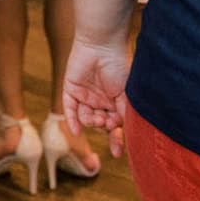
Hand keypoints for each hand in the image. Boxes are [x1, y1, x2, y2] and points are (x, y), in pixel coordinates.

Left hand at [62, 35, 132, 158]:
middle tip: (108, 122)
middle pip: (100, 124)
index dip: (116, 140)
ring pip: (86, 119)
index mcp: (116, 102)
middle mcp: (100, 101)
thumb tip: (129, 136)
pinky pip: (70, 109)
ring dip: (92, 123)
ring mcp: (85, 96)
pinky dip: (72, 121)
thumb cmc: (119, 67)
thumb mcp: (127, 94)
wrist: (102, 46)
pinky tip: (75, 131)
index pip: (115, 126)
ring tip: (98, 117)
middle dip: (104, 128)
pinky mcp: (71, 89)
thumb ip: (126, 114)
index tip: (117, 154)